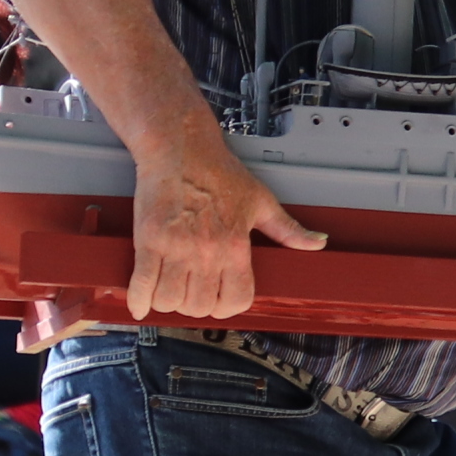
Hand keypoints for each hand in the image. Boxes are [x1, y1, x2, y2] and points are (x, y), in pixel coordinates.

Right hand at [125, 135, 323, 320]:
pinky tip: (139, 303)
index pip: (234, 301)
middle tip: (191, 291)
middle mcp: (206, 252)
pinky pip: (141, 285)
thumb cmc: (218, 171)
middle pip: (200, 307)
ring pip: (171, 302)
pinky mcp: (148, 241)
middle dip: (195, 305)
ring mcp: (175, 248)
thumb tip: (317, 243)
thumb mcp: (261, 201)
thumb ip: (288, 229)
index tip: (217, 298)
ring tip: (170, 288)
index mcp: (235, 246)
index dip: (226, 306)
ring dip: (169, 302)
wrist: (179, 148)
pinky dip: (139, 300)